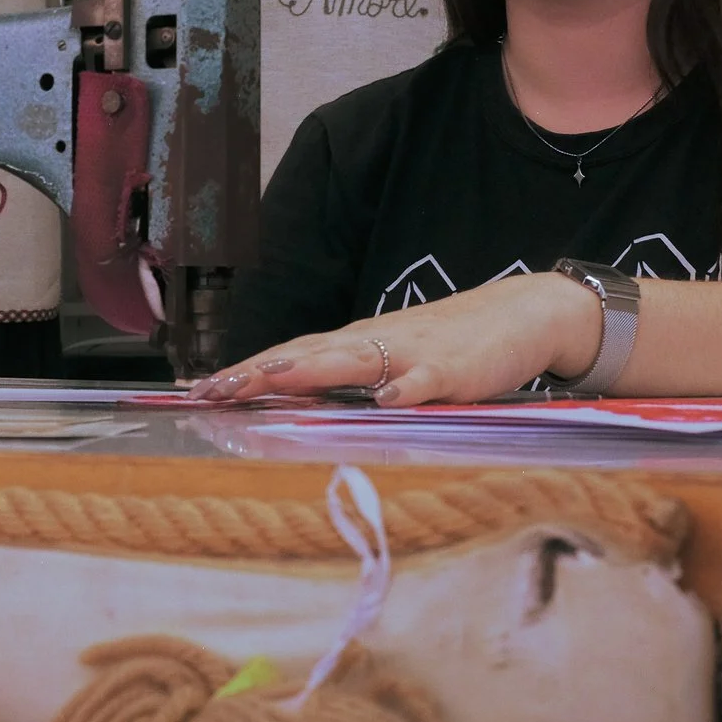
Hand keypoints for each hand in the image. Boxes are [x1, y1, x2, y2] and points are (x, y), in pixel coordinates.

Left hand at [188, 273, 601, 406]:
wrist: (520, 315)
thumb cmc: (450, 346)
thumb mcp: (390, 364)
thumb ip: (348, 382)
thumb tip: (294, 406)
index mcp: (356, 345)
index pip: (290, 357)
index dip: (246, 372)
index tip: (202, 390)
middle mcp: (374, 343)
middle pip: (306, 356)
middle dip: (257, 372)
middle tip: (212, 390)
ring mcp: (413, 353)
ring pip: (352, 360)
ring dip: (308, 371)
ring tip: (268, 381)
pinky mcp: (454, 370)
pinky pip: (427, 380)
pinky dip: (407, 389)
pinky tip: (388, 401)